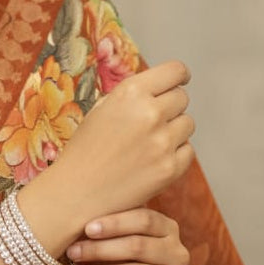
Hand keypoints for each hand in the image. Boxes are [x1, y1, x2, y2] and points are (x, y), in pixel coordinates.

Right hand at [52, 60, 194, 223]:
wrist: (76, 193)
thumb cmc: (85, 150)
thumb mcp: (101, 109)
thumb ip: (133, 95)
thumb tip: (161, 86)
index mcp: (130, 93)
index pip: (175, 71)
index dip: (179, 76)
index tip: (178, 82)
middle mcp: (149, 113)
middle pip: (182, 98)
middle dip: (170, 106)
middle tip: (150, 122)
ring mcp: (162, 142)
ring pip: (188, 124)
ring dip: (174, 130)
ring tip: (147, 143)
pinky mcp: (170, 168)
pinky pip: (188, 150)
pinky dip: (175, 154)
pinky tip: (151, 160)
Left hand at [67, 207, 188, 264]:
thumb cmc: (128, 264)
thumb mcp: (123, 242)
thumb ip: (111, 229)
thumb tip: (78, 220)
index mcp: (168, 229)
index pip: (145, 219)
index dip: (115, 223)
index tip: (87, 229)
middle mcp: (178, 253)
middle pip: (138, 246)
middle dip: (100, 249)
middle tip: (73, 252)